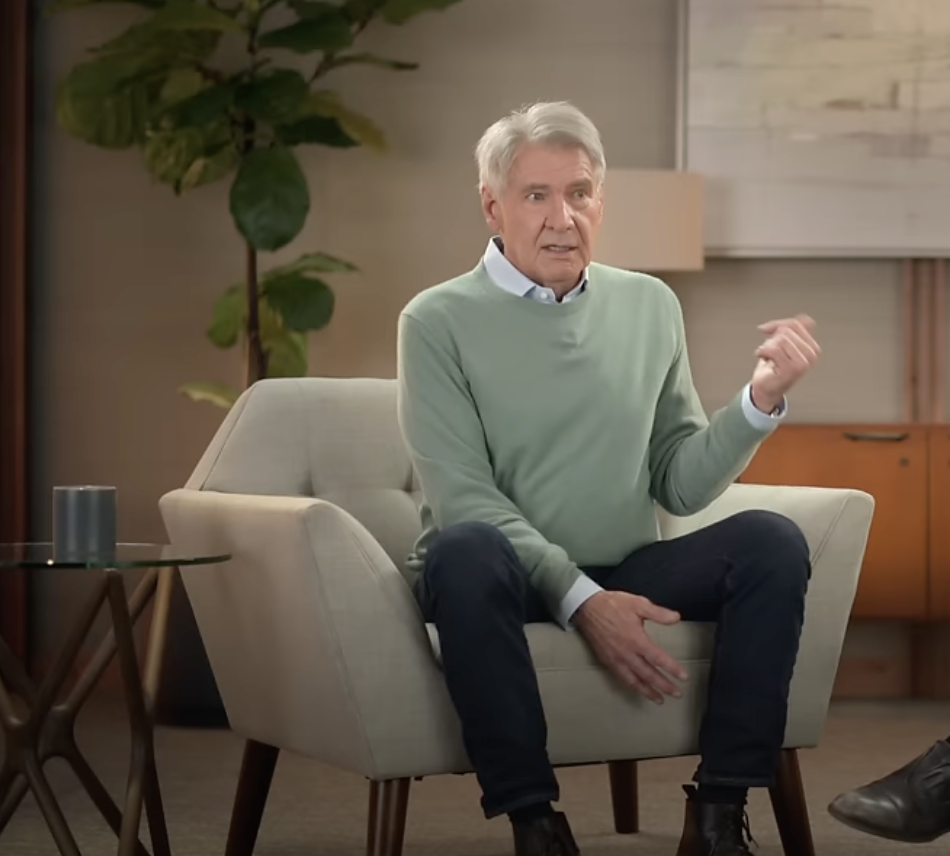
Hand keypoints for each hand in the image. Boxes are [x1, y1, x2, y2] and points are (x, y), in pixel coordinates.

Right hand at [572, 590, 687, 703]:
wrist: (587, 607)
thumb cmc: (612, 605)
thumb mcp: (638, 604)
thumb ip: (658, 613)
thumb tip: (676, 618)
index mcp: (636, 640)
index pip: (659, 659)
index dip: (673, 669)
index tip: (683, 677)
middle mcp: (627, 653)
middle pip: (649, 675)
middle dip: (664, 686)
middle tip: (676, 693)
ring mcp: (616, 659)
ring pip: (635, 681)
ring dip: (648, 692)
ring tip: (659, 699)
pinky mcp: (607, 661)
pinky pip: (622, 678)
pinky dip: (632, 686)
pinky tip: (638, 688)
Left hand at [751, 314, 820, 413]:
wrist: (765, 388)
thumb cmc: (773, 366)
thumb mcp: (782, 342)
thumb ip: (790, 327)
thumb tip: (801, 317)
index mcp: (812, 347)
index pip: (795, 323)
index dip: (777, 325)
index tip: (767, 331)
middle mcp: (812, 355)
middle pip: (787, 330)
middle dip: (772, 338)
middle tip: (770, 352)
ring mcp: (803, 363)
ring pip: (780, 339)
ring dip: (767, 347)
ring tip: (768, 357)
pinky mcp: (792, 369)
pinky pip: (773, 349)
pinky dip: (762, 352)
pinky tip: (763, 359)